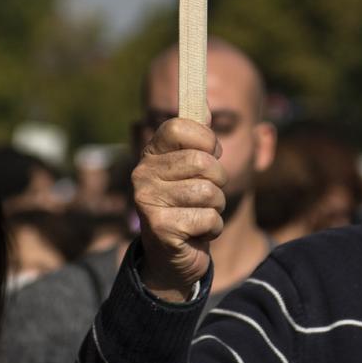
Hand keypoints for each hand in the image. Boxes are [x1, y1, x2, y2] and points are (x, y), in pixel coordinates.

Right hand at [133, 117, 226, 301]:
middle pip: (201, 162)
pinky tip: (197, 233)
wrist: (174, 258)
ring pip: (208, 192)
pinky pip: (209, 219)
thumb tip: (205, 104)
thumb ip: (199, 137)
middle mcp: (142, 174)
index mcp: (151, 153)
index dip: (205, 138)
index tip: (211, 153)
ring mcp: (147, 202)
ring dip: (217, 207)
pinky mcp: (161, 229)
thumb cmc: (189, 205)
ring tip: (201, 214)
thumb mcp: (193, 168)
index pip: (178, 126)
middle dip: (219, 180)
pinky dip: (213, 228)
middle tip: (209, 193)